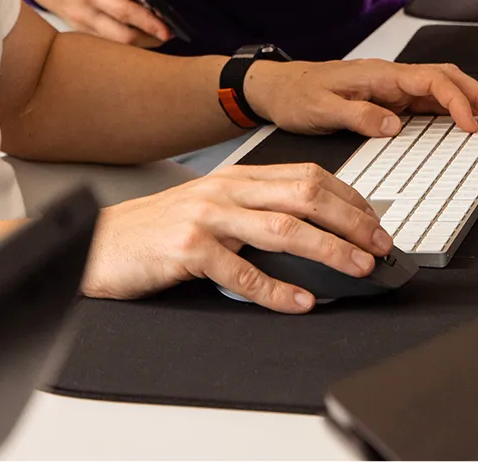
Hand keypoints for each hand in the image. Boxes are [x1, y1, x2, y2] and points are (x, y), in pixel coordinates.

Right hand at [14, 0, 169, 46]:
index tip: (168, 28)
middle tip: (171, 34)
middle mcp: (85, 12)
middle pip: (121, 36)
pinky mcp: (77, 26)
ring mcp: (80, 23)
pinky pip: (103, 40)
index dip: (148, 22)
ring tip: (159, 37)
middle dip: (148, 39)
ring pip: (113, 43)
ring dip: (138, 43)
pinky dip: (123, 42)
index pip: (124, 12)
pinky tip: (137, 35)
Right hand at [83, 163, 392, 311]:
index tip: (375, 220)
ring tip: (357, 267)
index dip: (349, 197)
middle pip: (305, 196)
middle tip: (380, 244)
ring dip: (328, 250)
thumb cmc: (157, 230)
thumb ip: (254, 211)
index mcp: (236, 177)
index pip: (307, 175)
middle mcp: (226, 190)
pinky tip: (300, 301)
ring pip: (283, 229)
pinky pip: (241, 271)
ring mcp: (207, 217)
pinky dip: (276, 289)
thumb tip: (312, 230)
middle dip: (351, 220)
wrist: (98, 243)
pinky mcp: (188, 249)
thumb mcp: (211, 208)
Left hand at [243, 59, 477, 136]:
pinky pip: (428, 101)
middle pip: (448, 78)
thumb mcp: (321, 109)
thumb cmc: (296, 94)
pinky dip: (451, 109)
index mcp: (380, 75)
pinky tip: (461, 123)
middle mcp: (391, 78)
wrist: (277, 88)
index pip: (431, 82)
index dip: (457, 101)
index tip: (470, 125)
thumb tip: (394, 125)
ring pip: (442, 87)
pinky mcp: (389, 100)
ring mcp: (392, 88)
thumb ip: (359, 115)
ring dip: (470, 101)